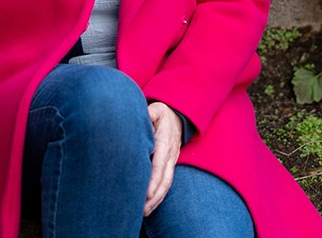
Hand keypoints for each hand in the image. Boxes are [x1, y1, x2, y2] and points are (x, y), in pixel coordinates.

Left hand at [144, 101, 182, 215]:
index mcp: (166, 142)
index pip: (160, 164)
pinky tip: (150, 205)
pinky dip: (159, 195)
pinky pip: (166, 182)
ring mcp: (172, 161)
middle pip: (164, 179)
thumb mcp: (158, 109)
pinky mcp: (170, 165)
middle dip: (155, 196)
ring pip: (167, 184)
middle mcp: (171, 155)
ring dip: (157, 199)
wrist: (178, 116)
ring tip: (145, 212)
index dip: (154, 179)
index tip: (146, 193)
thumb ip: (152, 112)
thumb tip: (147, 114)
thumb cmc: (163, 113)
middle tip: (143, 209)